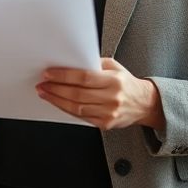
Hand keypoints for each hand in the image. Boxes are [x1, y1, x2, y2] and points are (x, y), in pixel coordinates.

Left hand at [37, 57, 163, 130]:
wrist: (145, 104)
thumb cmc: (127, 83)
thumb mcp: (114, 67)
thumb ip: (94, 64)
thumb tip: (70, 62)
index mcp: (114, 80)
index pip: (84, 77)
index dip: (64, 76)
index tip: (49, 73)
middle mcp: (112, 98)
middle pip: (77, 94)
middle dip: (56, 88)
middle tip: (43, 83)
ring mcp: (109, 113)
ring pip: (77, 108)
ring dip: (57, 100)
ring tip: (45, 93)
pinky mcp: (105, 124)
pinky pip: (81, 117)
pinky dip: (67, 110)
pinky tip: (58, 103)